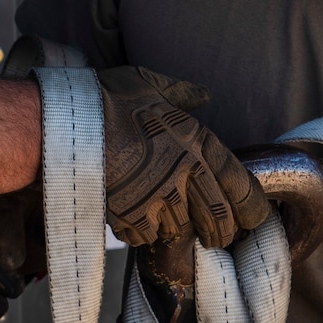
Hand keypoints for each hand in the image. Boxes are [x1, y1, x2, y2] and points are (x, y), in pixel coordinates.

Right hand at [94, 66, 270, 248]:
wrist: (68, 124)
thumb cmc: (108, 99)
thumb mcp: (150, 85)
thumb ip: (182, 93)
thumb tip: (203, 94)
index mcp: (197, 143)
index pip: (240, 185)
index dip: (252, 207)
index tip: (253, 219)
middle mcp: (185, 175)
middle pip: (218, 219)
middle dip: (221, 233)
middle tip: (217, 238)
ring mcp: (159, 199)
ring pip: (181, 231)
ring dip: (177, 232)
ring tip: (170, 227)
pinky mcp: (131, 217)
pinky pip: (146, 238)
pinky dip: (143, 235)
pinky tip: (137, 223)